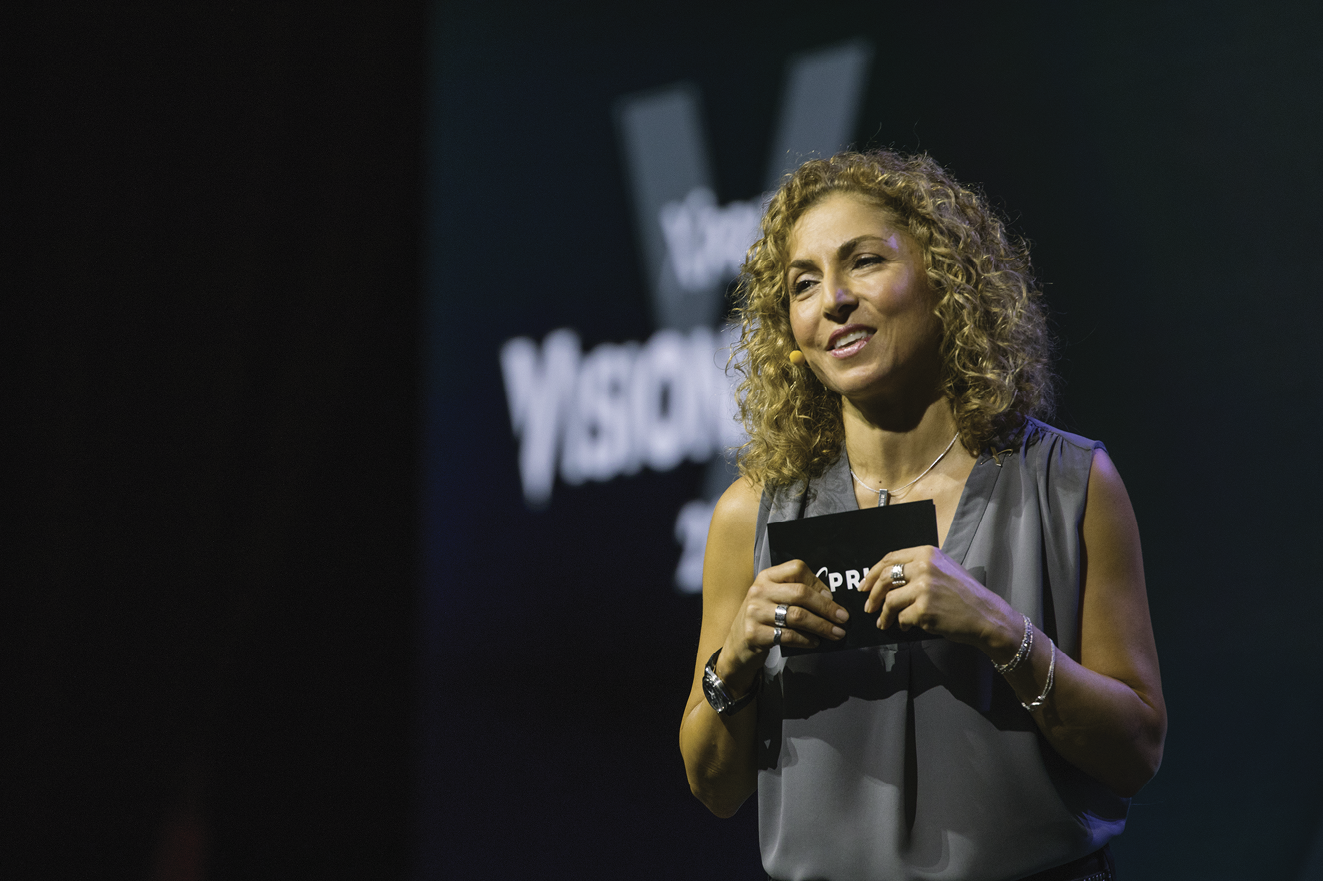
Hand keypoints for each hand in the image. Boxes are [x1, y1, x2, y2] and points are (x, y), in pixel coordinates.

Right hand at [723, 560, 849, 667]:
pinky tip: (815, 642)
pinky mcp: (754, 634)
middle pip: (801, 593)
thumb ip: (795, 594)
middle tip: (843, 618)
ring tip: (835, 633)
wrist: (737, 645)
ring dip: (822, 626)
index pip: (797, 569)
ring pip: (797, 616)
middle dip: (826, 607)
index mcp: (766, 577)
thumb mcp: (773, 599)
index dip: (818, 582)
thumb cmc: (763, 619)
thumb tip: (831, 600)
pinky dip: (807, 640)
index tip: (832, 597)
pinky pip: (789, 635)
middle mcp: (759, 591)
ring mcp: (754, 612)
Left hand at [860, 546, 1019, 655]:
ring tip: (885, 622)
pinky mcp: (924, 609)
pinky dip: (902, 624)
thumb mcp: (943, 568)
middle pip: (885, 578)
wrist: (985, 615)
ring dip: (884, 614)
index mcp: (927, 553)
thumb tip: (885, 577)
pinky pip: (902, 618)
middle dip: (872, 595)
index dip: (873, 573)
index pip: (890, 559)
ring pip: (890, 601)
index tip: (864, 585)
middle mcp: (924, 567)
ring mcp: (924, 588)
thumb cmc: (964, 594)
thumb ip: (917, 567)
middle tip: (868, 607)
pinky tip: (908, 626)